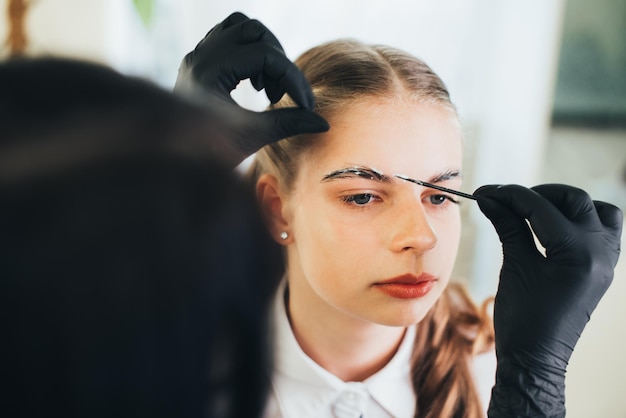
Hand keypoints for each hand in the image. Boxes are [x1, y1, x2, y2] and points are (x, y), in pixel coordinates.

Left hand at [175, 12, 328, 167]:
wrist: (173, 163)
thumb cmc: (209, 153)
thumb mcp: (252, 137)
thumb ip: (288, 124)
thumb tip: (323, 124)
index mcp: (210, 71)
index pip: (265, 55)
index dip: (292, 78)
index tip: (305, 106)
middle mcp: (201, 56)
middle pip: (253, 30)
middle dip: (278, 59)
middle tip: (282, 94)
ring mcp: (197, 57)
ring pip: (239, 27)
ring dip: (263, 50)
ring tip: (267, 86)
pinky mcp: (199, 63)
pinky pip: (227, 38)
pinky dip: (247, 52)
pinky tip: (254, 83)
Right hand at [474, 184, 622, 416]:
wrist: (536, 358)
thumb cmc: (522, 319)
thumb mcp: (515, 266)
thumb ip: (508, 226)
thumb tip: (490, 198)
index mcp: (578, 254)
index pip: (541, 208)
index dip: (509, 195)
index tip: (485, 192)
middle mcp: (601, 253)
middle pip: (573, 200)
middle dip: (536, 195)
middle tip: (505, 200)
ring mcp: (607, 260)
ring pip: (597, 210)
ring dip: (566, 204)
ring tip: (535, 210)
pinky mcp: (603, 267)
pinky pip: (604, 230)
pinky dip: (582, 220)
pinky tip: (556, 226)